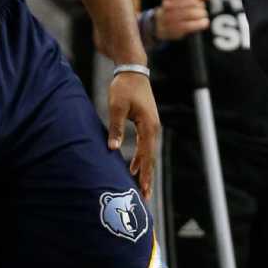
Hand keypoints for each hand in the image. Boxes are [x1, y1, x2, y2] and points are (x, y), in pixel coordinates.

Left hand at [108, 71, 159, 199]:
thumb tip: (113, 149)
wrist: (133, 70)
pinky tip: (135, 168)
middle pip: (151, 157)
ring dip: (145, 170)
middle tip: (146, 197)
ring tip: (143, 187)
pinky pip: (145, 145)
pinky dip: (142, 158)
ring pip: (149, 153)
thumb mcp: (117, 107)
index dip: (144, 173)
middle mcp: (154, 128)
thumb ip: (116, 128)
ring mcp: (152, 126)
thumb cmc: (124, 87)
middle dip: (148, 177)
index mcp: (148, 126)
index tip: (143, 190)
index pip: (146, 155)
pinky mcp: (147, 123)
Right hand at [155, 0, 209, 40]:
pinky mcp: (174, 29)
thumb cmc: (173, 9)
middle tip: (202, 7)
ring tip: (203, 14)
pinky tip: (204, 22)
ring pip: (191, 13)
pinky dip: (200, 23)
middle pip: (190, 2)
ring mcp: (169, 18)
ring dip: (201, 13)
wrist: (160, 25)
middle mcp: (167, 5)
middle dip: (200, 4)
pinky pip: (190, 25)